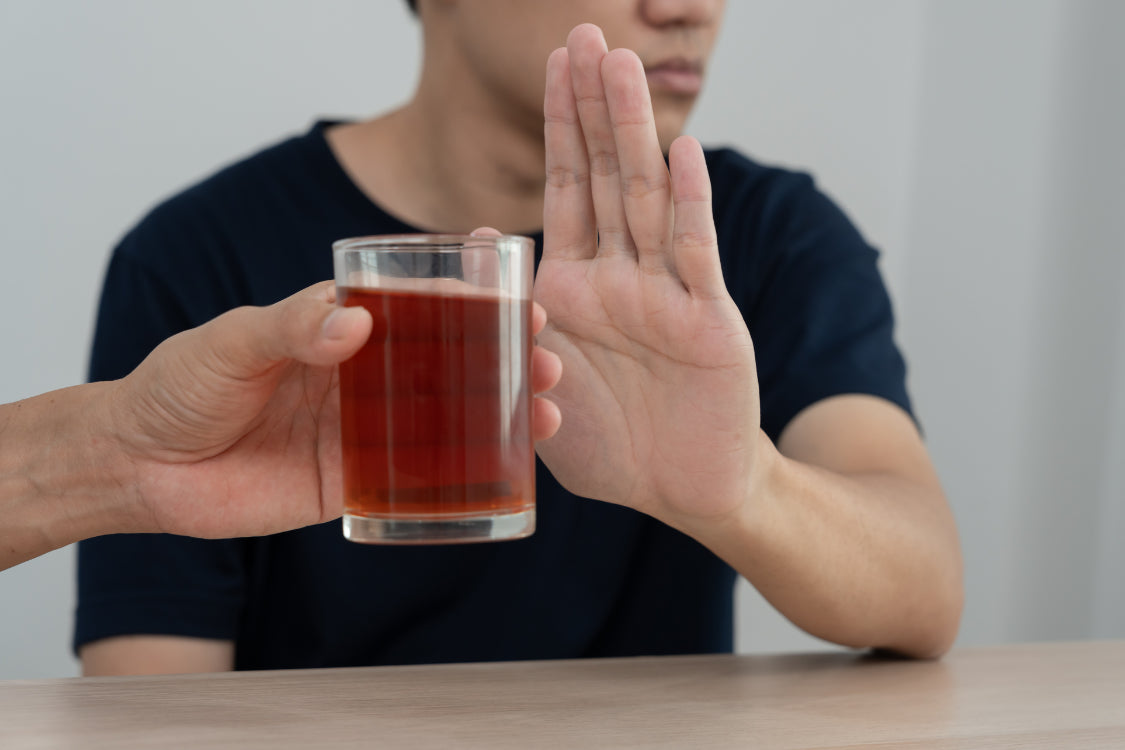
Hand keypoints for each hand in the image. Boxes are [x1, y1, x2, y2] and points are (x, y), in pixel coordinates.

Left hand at [107, 280, 561, 538]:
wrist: (139, 467)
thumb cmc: (178, 386)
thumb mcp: (230, 342)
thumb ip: (288, 328)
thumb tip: (357, 322)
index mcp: (339, 328)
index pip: (419, 305)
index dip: (472, 299)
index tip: (520, 294)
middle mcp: (362, 376)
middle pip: (449, 363)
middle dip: (505, 359)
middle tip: (549, 362)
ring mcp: (361, 431)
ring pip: (446, 421)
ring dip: (500, 416)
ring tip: (547, 415)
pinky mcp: (350, 483)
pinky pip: (414, 482)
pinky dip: (460, 479)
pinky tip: (503, 475)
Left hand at [533, 24, 762, 526]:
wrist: (679, 491)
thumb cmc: (612, 447)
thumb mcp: (538, 388)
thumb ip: (510, 319)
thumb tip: (480, 241)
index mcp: (576, 289)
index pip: (565, 190)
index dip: (560, 127)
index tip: (554, 62)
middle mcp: (623, 278)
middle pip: (606, 176)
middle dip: (594, 106)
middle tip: (588, 33)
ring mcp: (666, 295)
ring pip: (647, 199)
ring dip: (634, 133)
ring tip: (622, 66)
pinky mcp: (707, 323)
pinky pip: (695, 256)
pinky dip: (690, 206)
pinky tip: (683, 153)